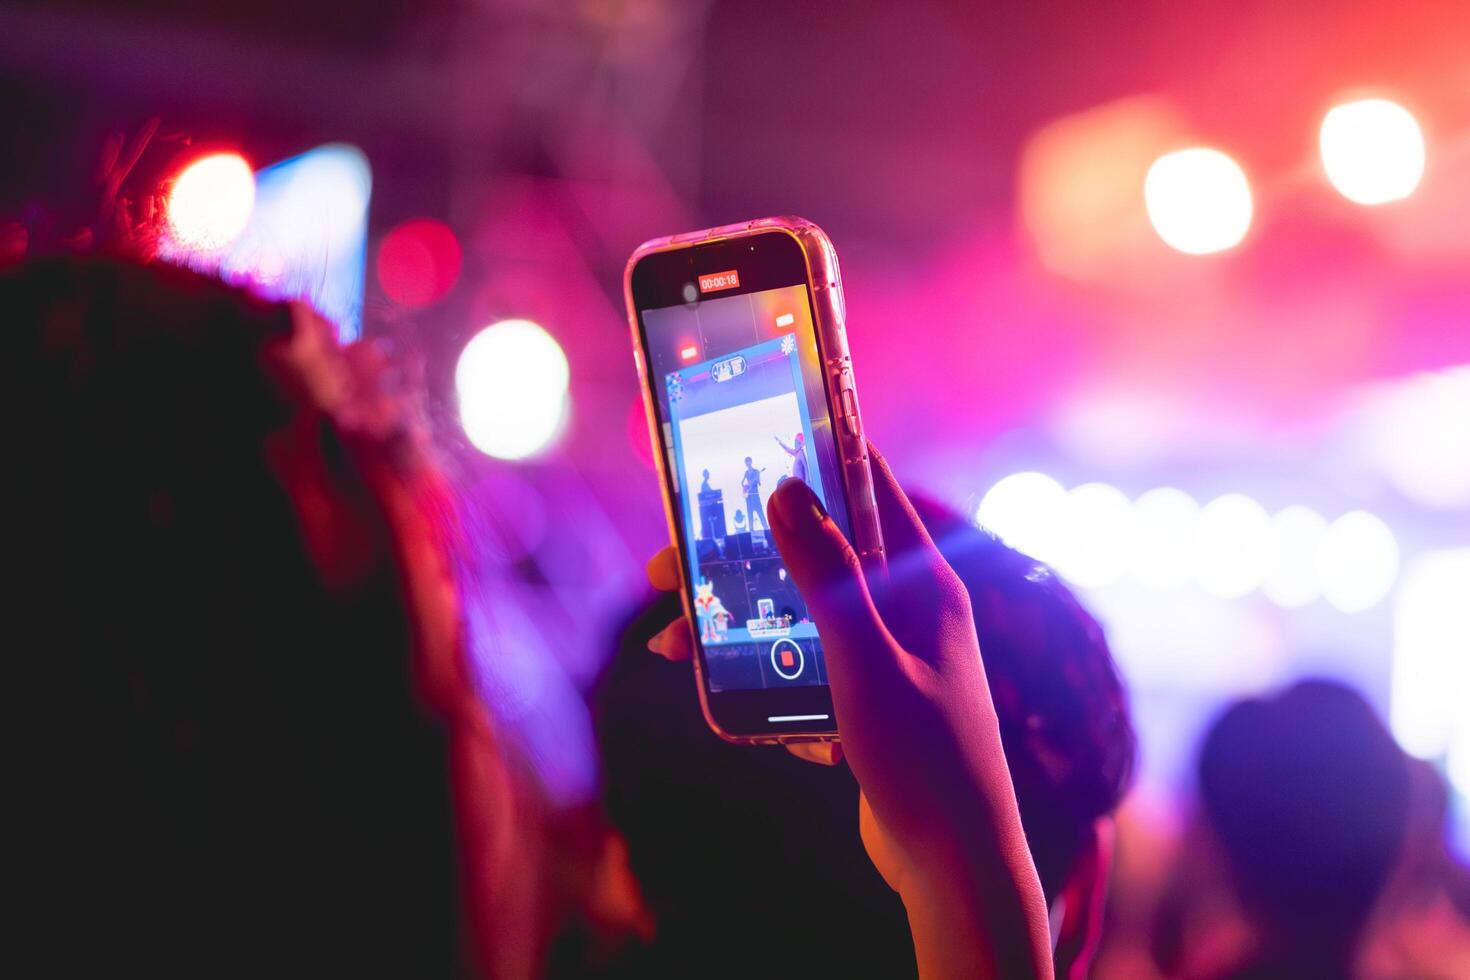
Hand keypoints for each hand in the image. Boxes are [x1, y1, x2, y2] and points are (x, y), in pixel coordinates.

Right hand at [646, 444, 1051, 977]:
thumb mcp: (866, 661)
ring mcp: (888, 658)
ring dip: (735, 627)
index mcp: (924, 584)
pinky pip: (802, 672)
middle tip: (668, 565)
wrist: (955, 867)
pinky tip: (728, 704)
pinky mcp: (868, 703)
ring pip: (796, 618)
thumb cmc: (925, 761)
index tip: (748, 436)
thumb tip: (787, 490)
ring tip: (671, 646)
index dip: (810, 455)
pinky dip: (762, 680)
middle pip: (811, 557)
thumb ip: (827, 576)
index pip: (869, 487)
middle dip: (738, 559)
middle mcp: (908, 611)